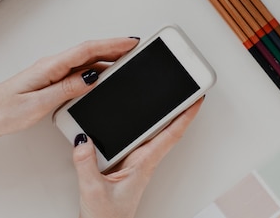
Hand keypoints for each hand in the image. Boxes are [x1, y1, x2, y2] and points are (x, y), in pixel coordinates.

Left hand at [0, 37, 139, 146]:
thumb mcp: (36, 104)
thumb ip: (66, 89)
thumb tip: (91, 78)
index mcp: (49, 67)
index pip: (88, 50)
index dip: (112, 44)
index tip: (131, 42)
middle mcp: (51, 66)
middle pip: (89, 51)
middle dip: (115, 47)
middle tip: (136, 48)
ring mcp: (50, 72)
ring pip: (84, 61)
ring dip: (106, 59)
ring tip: (125, 62)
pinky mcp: (47, 81)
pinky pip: (76, 71)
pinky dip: (94, 70)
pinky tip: (101, 78)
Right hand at [72, 98, 203, 217]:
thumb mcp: (93, 190)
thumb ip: (86, 163)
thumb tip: (83, 139)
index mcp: (144, 164)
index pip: (171, 135)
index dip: (185, 116)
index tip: (197, 99)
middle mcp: (142, 161)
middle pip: (164, 130)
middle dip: (177, 109)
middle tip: (187, 89)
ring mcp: (134, 163)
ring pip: (148, 134)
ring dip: (157, 117)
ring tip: (167, 97)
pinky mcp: (123, 166)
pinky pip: (130, 142)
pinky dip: (134, 128)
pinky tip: (132, 119)